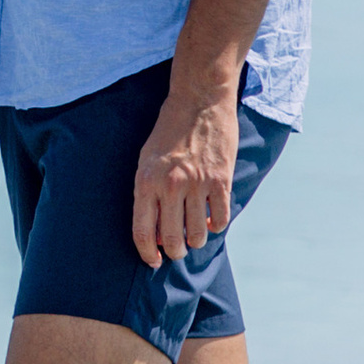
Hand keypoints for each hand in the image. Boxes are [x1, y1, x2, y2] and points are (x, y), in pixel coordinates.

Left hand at [132, 89, 238, 267]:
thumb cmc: (167, 132)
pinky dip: (215, 226)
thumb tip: (154, 229)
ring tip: (193, 236)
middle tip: (176, 252)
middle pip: (171, 239)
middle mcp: (170, 186)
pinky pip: (220, 218)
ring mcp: (197, 184)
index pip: (142, 231)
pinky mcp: (220, 180)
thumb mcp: (146, 160)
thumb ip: (148, 193)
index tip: (152, 261)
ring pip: (197, 234)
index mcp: (146, 181)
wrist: (198, 102)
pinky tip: (209, 220)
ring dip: (195, 241)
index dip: (146, 253)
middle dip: (173, 252)